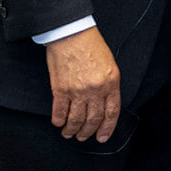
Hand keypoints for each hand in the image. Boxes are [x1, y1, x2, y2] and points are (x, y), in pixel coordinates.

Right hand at [45, 26, 120, 142]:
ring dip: (72, 130)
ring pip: (76, 120)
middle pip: (93, 120)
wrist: (71, 33)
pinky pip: (60, 112)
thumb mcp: (109, 64)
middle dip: (88, 132)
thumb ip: (109, 84)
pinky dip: (59, 121)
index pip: (111, 113)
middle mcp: (95, 90)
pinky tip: (58, 123)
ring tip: (69, 133)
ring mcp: (77, 91)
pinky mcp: (60, 90)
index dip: (107, 128)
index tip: (102, 137)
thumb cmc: (90, 44)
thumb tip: (104, 103)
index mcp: (111, 83)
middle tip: (83, 136)